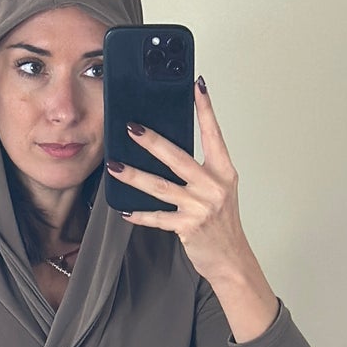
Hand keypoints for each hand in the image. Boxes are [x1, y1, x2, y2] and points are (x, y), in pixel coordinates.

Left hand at [106, 78, 254, 287]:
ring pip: (160, 186)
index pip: (214, 134)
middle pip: (177, 157)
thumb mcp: (219, 191)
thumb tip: (169, 151)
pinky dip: (140, 215)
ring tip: (115, 166)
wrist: (232, 260)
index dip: (205, 109)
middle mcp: (213, 186)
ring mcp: (200, 206)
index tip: (197, 87)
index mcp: (223, 172)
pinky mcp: (188, 226)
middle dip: (152, 141)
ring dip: (134, 175)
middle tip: (132, 127)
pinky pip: (158, 218)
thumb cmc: (223, 225)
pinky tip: (125, 210)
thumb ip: (199, 171)